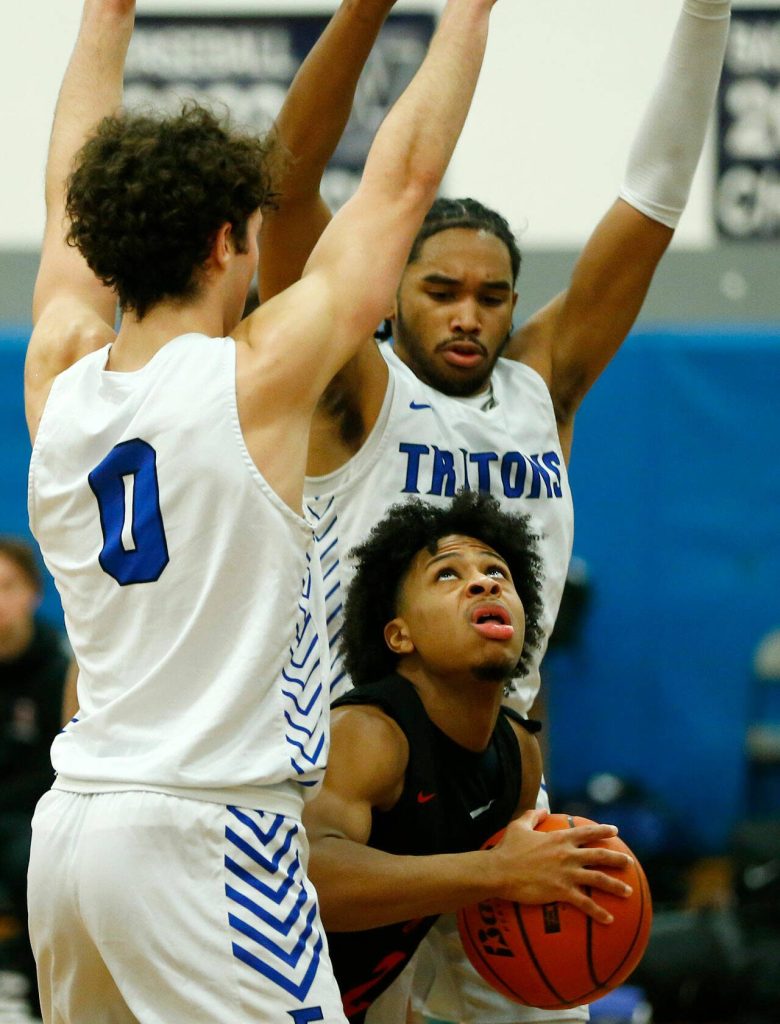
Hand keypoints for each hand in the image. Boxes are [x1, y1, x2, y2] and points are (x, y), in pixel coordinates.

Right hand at [489, 809, 633, 924]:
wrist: (499, 871)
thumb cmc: (507, 849)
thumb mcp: (518, 826)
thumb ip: (533, 816)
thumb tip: (544, 809)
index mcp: (559, 838)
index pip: (587, 832)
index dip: (602, 831)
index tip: (615, 831)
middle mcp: (567, 854)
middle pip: (599, 855)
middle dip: (617, 858)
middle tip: (629, 862)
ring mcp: (566, 873)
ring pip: (598, 879)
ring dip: (616, 886)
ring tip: (628, 892)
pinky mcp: (561, 891)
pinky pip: (585, 903)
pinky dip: (598, 912)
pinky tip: (609, 920)